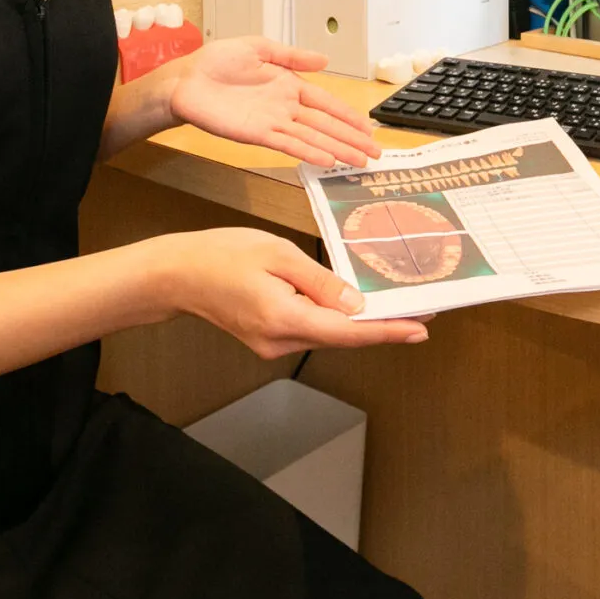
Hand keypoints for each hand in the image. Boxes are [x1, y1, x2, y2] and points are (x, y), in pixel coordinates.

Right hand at [153, 227, 427, 356]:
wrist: (179, 274)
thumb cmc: (223, 254)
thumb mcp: (278, 253)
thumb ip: (320, 281)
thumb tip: (356, 304)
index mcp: (285, 318)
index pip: (348, 332)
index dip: (387, 331)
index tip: (419, 329)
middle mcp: (281, 341)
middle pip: (343, 338)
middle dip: (382, 326)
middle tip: (420, 312)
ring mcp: (273, 344)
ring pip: (328, 334)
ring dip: (360, 323)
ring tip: (395, 306)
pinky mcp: (269, 339)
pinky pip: (312, 331)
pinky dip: (335, 320)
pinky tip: (352, 307)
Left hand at [166, 38, 383, 168]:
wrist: (186, 81)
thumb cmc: (216, 62)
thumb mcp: (259, 47)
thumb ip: (292, 56)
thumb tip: (324, 60)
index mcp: (289, 84)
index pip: (327, 102)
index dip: (348, 115)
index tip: (368, 128)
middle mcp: (285, 106)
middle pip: (326, 124)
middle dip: (352, 138)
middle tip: (376, 153)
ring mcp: (273, 122)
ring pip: (313, 137)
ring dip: (338, 150)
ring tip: (360, 162)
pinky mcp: (257, 135)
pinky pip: (289, 144)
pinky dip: (309, 152)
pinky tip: (328, 160)